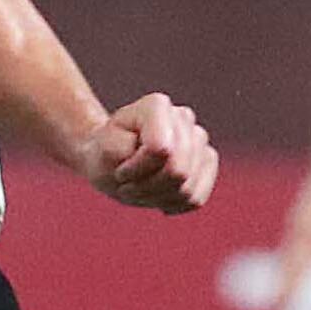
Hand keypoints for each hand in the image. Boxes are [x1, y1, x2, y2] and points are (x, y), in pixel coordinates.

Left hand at [81, 92, 216, 213]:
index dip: (137, 169)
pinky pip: (196, 197)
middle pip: (178, 172)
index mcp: (155, 106)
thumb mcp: (102, 153)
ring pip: (187, 188)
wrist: (113, 160)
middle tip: (127, 185)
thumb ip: (125, 148)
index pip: (160, 150)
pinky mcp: (208, 162)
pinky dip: (172, 203)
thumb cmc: (106, 154)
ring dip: (157, 197)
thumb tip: (164, 150)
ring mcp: (199, 139)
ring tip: (140, 187)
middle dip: (147, 187)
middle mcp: (183, 117)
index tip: (120, 170)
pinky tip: (157, 195)